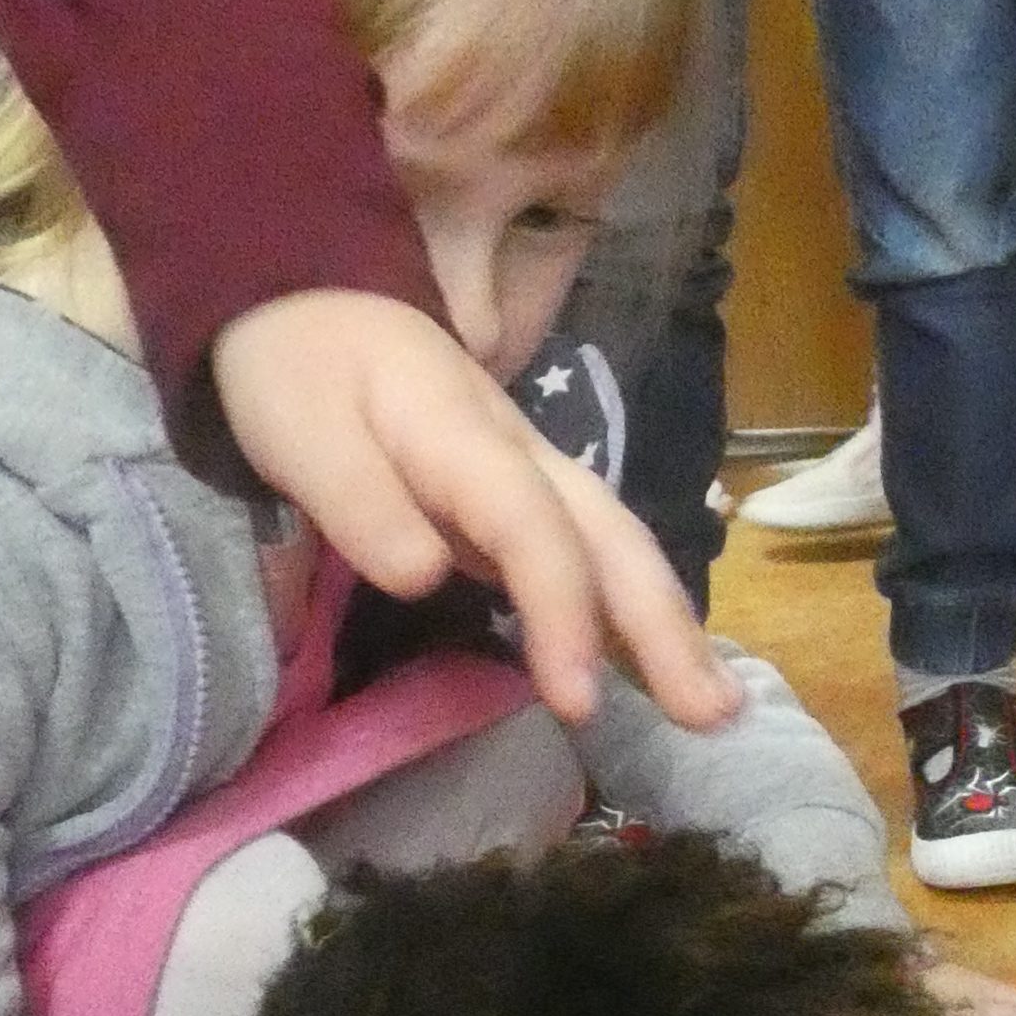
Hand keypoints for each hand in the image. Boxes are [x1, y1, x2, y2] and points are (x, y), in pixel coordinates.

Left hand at [209, 286, 730, 732]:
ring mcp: (530, 469)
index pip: (534, 530)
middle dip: (664, 626)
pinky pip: (592, 549)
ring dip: (669, 621)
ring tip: (715, 703)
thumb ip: (358, 502)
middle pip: (611, 536)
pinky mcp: (520, 493)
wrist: (309, 300)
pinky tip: (655, 660)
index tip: (578, 702)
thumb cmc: (300, 373)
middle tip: (715, 715)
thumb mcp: (300, 432)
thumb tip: (425, 578)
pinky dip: (633, 603)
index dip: (563, 613)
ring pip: (616, 542)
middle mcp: (522, 452)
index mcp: (466, 437)